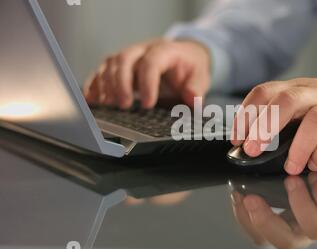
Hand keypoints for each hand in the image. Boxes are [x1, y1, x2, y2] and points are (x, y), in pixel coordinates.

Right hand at [84, 39, 210, 108]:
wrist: (184, 56)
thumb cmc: (189, 67)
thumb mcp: (200, 76)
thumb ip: (197, 88)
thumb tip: (192, 99)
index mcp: (165, 51)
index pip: (152, 62)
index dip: (148, 83)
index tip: (148, 104)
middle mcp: (143, 50)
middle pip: (124, 59)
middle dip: (121, 83)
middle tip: (123, 105)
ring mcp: (129, 56)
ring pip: (110, 64)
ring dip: (106, 85)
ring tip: (108, 105)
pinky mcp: (119, 65)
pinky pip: (101, 71)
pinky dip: (94, 85)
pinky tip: (92, 100)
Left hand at [231, 75, 316, 174]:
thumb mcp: (308, 102)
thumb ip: (283, 116)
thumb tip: (249, 142)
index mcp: (299, 87)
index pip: (265, 91)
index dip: (246, 114)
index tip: (237, 139)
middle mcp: (316, 93)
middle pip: (286, 100)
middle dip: (264, 126)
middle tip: (252, 150)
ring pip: (315, 119)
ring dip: (297, 146)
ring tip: (290, 167)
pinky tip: (315, 164)